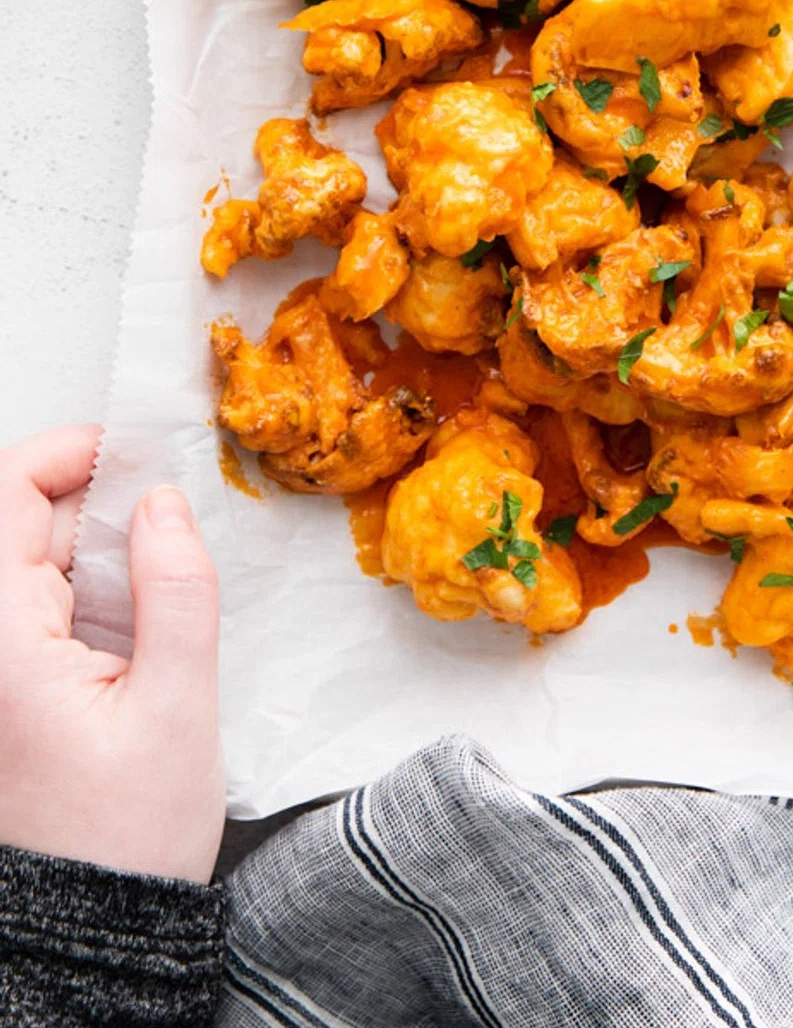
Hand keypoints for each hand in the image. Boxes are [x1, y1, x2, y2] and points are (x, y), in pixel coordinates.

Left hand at [0, 424, 223, 882]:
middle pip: (20, 527)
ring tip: (160, 587)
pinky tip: (135, 629)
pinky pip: (38, 613)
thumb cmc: (123, 843)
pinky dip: (88, 599)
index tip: (132, 452)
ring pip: (32, 568)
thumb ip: (176, 593)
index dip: (68, 453)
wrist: (88, 936)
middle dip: (97, 508)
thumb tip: (163, 505)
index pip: (6, 496)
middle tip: (171, 523)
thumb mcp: (178, 709)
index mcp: (0, 647)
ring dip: (96, 556)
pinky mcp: (7, 696)